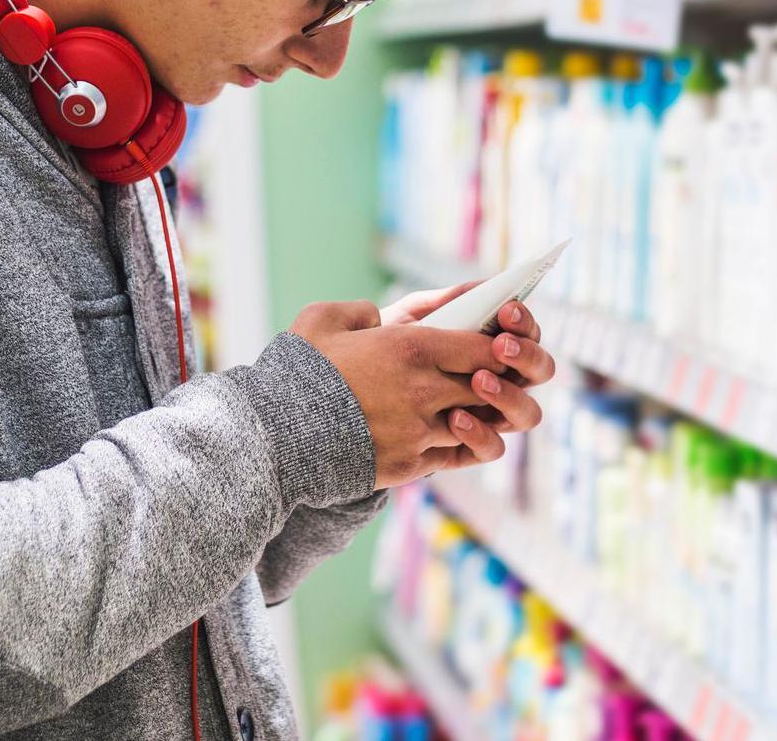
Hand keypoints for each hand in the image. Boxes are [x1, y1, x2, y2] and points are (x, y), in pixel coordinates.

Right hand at [290, 295, 555, 489]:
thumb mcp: (322, 320)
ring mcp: (421, 432)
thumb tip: (374, 315)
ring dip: (478, 415)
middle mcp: (426, 391)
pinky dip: (460, 444)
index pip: (487, 348)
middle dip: (498, 382)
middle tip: (492, 377)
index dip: (501, 349)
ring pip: (477, 424)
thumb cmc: (296, 374)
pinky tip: (449, 434)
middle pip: (490, 388)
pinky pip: (455, 456)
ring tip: (467, 406)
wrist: (274, 439)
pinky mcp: (410, 465)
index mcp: (412, 348)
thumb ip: (358, 310)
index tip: (499, 347)